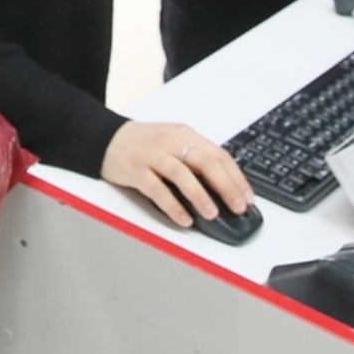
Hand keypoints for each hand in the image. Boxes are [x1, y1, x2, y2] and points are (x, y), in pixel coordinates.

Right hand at [101, 121, 252, 226]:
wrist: (107, 138)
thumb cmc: (145, 145)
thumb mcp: (174, 143)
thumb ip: (196, 159)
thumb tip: (224, 188)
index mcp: (185, 135)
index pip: (218, 154)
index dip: (236, 177)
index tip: (247, 197)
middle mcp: (170, 142)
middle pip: (205, 161)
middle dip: (226, 186)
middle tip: (238, 207)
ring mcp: (152, 155)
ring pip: (182, 174)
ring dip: (200, 195)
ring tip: (212, 214)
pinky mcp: (135, 169)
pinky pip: (156, 189)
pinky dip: (172, 205)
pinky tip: (183, 218)